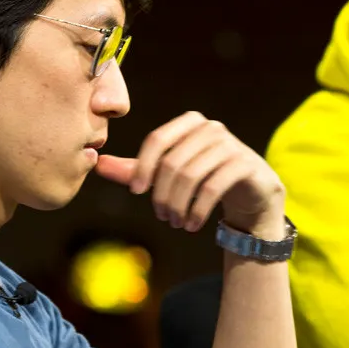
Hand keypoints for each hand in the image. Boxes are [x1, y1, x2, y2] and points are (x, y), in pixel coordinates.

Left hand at [93, 111, 285, 236]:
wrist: (251, 193)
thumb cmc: (203, 179)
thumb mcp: (166, 175)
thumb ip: (134, 170)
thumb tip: (97, 163)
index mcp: (189, 123)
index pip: (157, 140)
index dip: (143, 166)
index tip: (138, 192)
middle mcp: (211, 128)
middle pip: (173, 162)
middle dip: (162, 194)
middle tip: (162, 217)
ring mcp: (231, 144)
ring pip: (191, 176)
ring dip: (178, 205)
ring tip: (175, 222)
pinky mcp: (245, 164)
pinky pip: (212, 187)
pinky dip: (197, 210)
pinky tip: (191, 225)